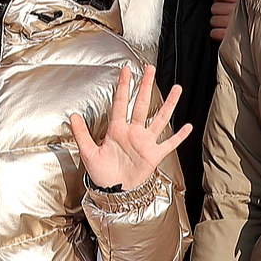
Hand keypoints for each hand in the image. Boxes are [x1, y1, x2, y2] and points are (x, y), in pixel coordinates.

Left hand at [69, 64, 190, 192]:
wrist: (115, 191)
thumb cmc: (102, 173)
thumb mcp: (88, 152)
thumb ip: (81, 133)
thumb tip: (73, 116)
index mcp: (117, 129)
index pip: (121, 102)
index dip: (124, 86)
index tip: (126, 70)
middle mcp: (133, 132)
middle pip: (141, 104)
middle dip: (146, 86)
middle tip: (150, 69)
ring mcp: (145, 142)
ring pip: (159, 119)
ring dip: (168, 104)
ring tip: (177, 89)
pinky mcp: (154, 155)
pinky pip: (169, 143)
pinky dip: (178, 136)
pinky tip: (187, 127)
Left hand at [210, 0, 241, 42]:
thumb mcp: (259, 3)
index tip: (223, 3)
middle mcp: (237, 9)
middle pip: (215, 7)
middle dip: (218, 13)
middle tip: (226, 17)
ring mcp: (232, 22)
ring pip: (213, 20)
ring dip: (217, 24)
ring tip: (227, 26)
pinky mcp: (230, 35)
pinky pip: (214, 33)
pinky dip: (217, 34)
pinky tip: (225, 35)